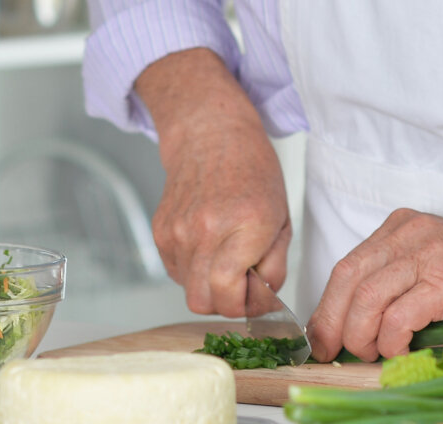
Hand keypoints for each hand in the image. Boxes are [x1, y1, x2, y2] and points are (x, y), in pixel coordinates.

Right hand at [136, 49, 291, 317]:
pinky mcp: (161, 231)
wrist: (212, 135)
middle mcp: (206, 230)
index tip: (259, 296)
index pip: (230, 295)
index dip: (247, 306)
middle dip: (227, 304)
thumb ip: (274, 266)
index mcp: (245, 225)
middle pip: (204, 302)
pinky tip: (208, 246)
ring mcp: (178, 231)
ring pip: (188, 291)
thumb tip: (261, 301)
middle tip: (242, 284)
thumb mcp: (282, 219)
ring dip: (209, 287)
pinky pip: (176, 272)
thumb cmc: (253, 173)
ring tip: (226, 259)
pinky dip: (193, 270)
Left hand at [307, 208, 442, 361]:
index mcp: (400, 227)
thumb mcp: (429, 264)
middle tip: (331, 351)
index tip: (319, 335)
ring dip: (361, 335)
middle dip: (332, 322)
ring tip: (370, 353)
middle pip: (348, 278)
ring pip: (368, 298)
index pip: (347, 266)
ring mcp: (429, 254)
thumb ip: (394, 283)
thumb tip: (350, 325)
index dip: (327, 305)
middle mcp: (409, 233)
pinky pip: (400, 315)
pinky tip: (398, 350)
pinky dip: (390, 340)